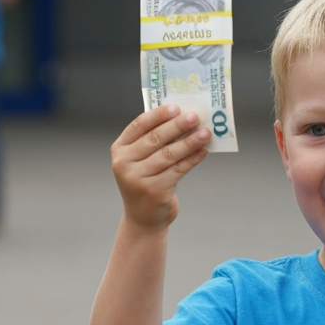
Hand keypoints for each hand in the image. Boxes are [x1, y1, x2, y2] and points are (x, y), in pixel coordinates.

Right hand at [111, 105, 209, 229]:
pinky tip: (203, 152)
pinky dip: (193, 159)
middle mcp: (124, 163)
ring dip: (190, 142)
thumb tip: (183, 118)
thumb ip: (154, 141)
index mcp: (119, 149)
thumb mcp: (141, 160)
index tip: (177, 107)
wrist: (143, 218)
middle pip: (156, 138)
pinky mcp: (155, 191)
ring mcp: (138, 178)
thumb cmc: (146, 181)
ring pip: (169, 154)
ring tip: (205, 133)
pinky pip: (178, 170)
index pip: (139, 125)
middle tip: (195, 117)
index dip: (159, 115)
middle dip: (178, 126)